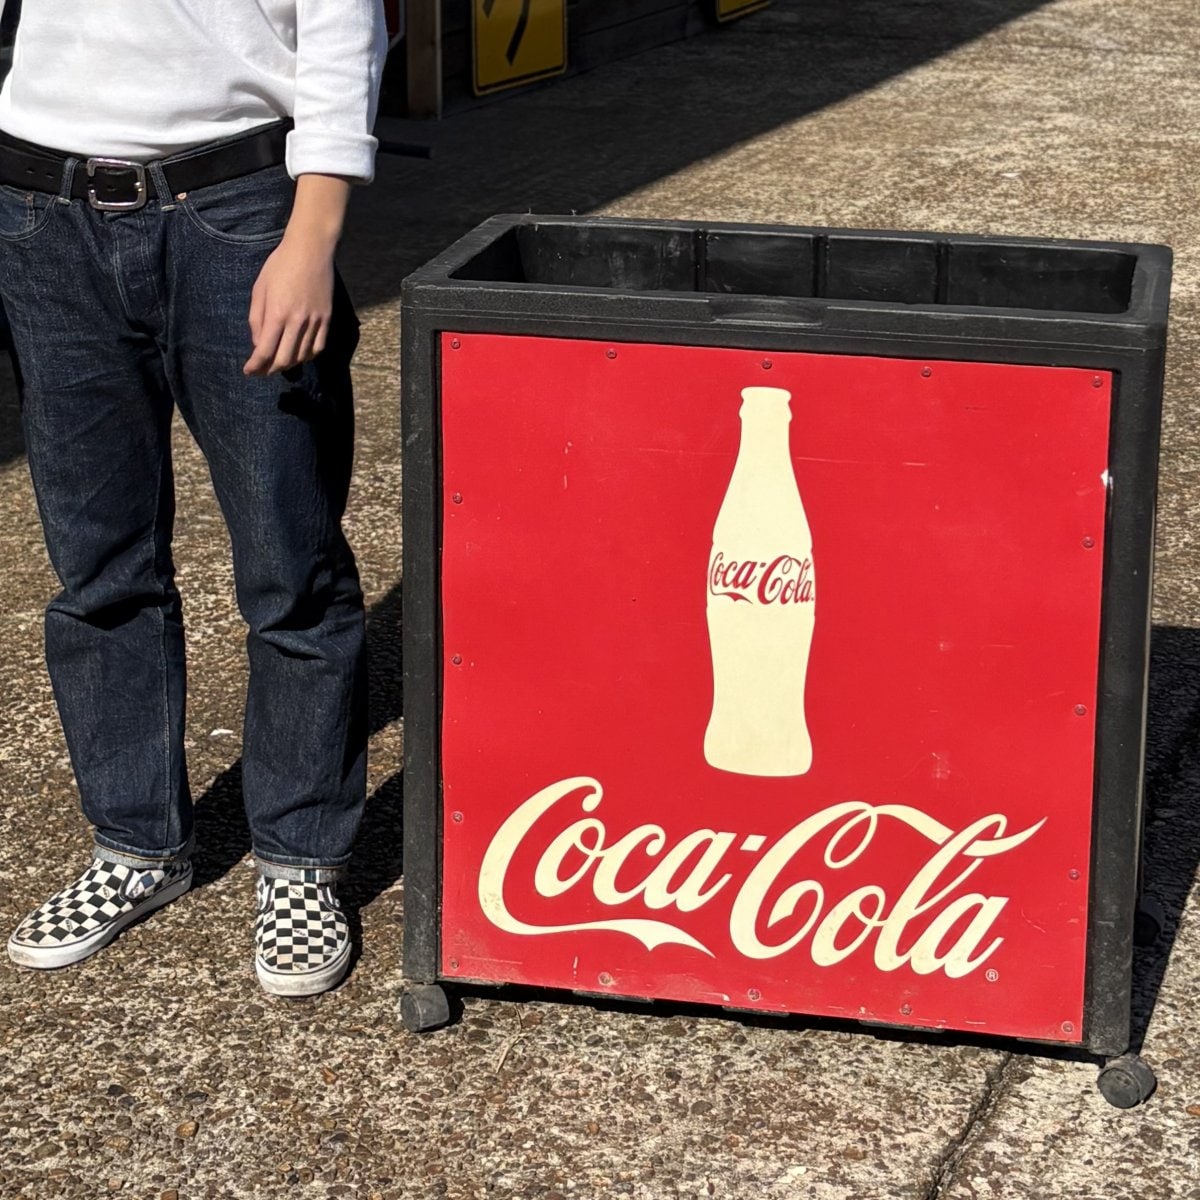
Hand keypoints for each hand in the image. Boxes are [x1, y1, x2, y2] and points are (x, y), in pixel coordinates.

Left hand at [242, 173, 352, 376]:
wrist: (311, 250)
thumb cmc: (280, 266)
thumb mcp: (259, 289)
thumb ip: (256, 319)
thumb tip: (258, 344)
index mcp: (276, 313)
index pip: (265, 351)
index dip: (255, 366)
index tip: (248, 371)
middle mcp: (297, 321)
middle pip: (283, 359)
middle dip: (269, 370)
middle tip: (261, 371)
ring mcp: (314, 321)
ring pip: (301, 356)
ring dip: (287, 364)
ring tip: (278, 363)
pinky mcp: (326, 319)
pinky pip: (317, 348)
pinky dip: (306, 356)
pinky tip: (298, 354)